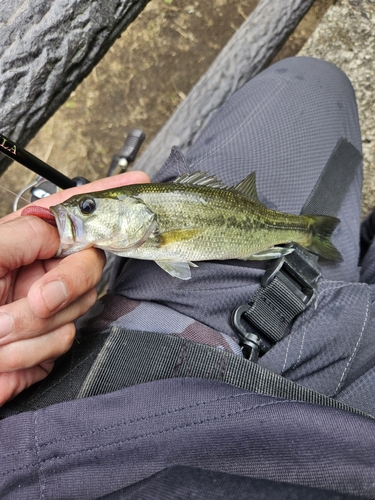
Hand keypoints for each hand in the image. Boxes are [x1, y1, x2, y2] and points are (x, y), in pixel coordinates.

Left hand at [0, 170, 148, 404]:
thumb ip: (27, 233)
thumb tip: (62, 234)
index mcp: (25, 241)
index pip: (73, 212)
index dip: (106, 195)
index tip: (136, 182)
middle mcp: (43, 270)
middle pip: (90, 264)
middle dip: (66, 285)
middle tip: (37, 300)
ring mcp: (50, 306)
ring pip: (80, 307)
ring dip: (32, 326)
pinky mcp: (48, 341)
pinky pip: (62, 342)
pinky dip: (29, 352)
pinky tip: (3, 353)